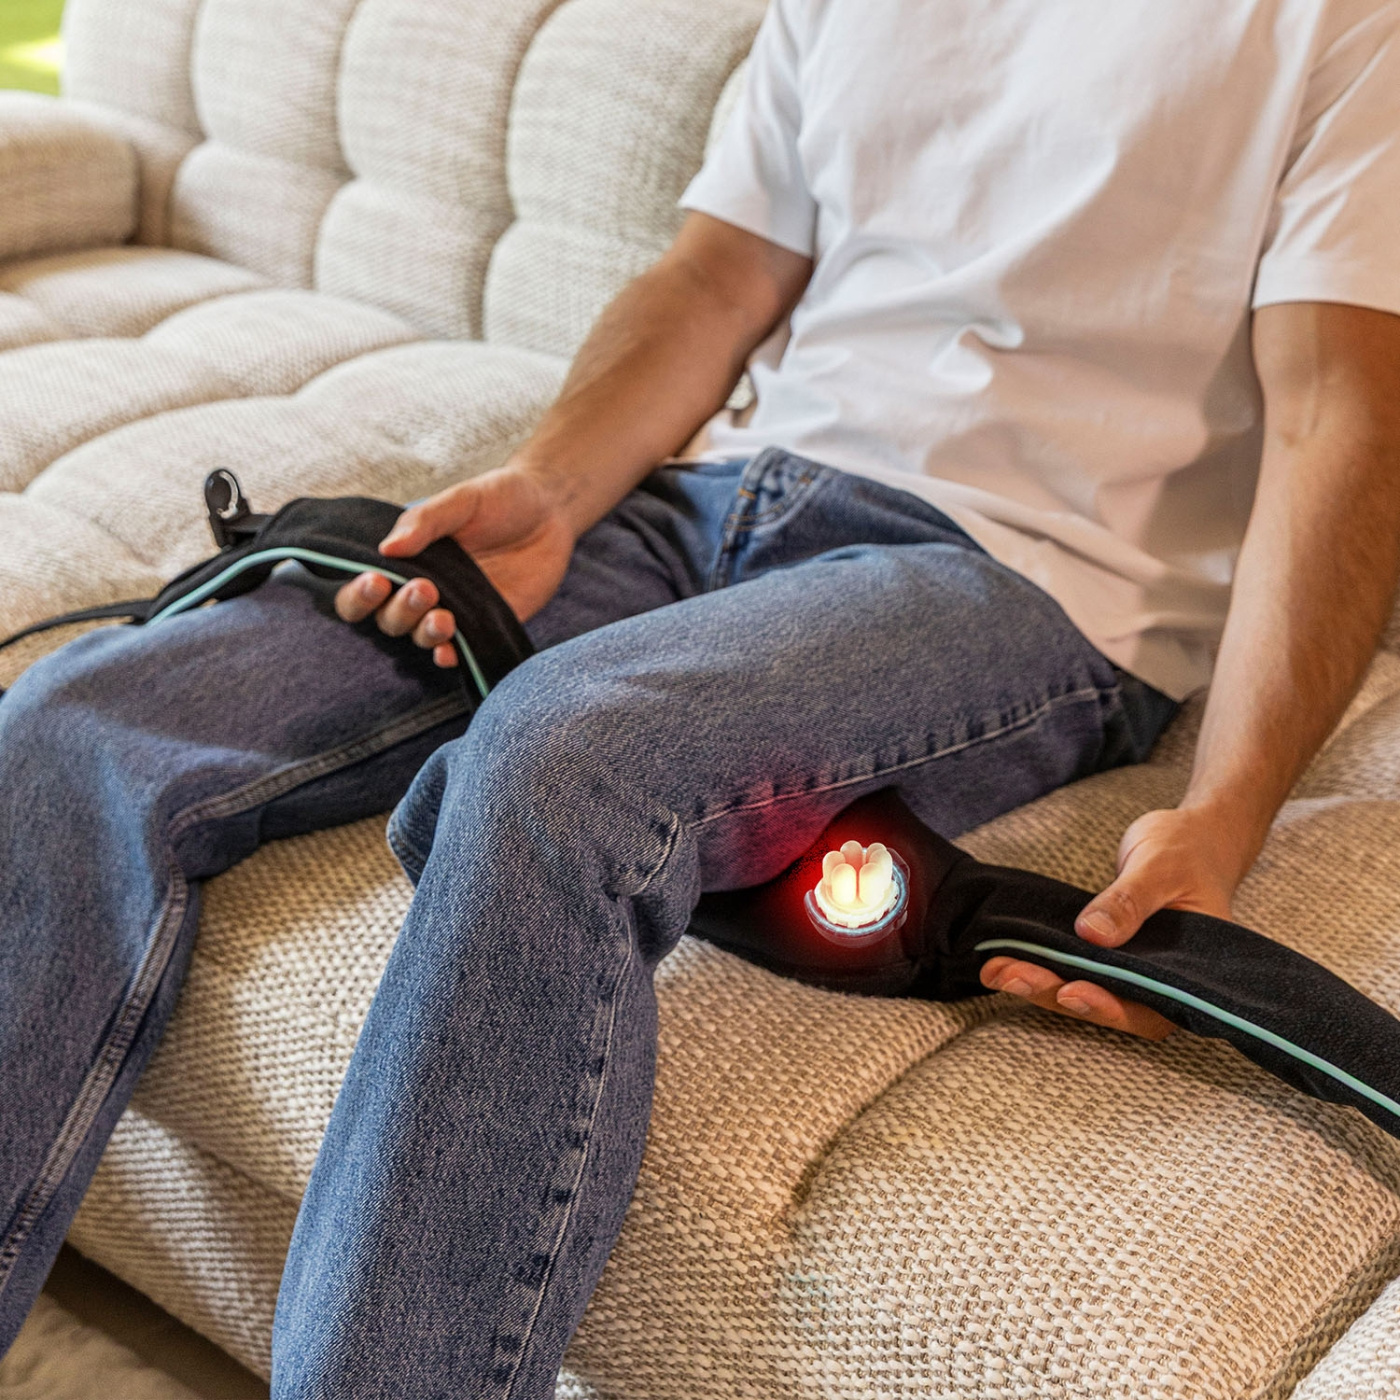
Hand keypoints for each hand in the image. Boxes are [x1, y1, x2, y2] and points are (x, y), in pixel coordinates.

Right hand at [334, 463, 575, 666]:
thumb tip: (386, 549)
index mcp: (404, 559)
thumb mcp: (463, 500)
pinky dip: (449, 656)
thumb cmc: (499, 499)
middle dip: (398, 610)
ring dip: (424, 632)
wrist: (552, 512)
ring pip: (419, 636)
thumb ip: (425, 521)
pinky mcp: (483, 627)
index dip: (358, 594)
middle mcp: (421, 590)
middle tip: (425, 589)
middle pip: (387, 618)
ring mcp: (452, 611)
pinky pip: (458, 651)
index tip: (376, 581)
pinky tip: (449, 652)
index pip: (363, 588)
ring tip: (444, 617)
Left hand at [979, 805, 1247, 1040]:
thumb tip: (1092, 934)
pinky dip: (1045, 965)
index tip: (1070, 993)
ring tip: (995, 970)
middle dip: (1056, 994)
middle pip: (1111, 1005)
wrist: (1195, 837)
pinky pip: (1078, 967)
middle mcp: (1164, 981)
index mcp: (1194, 973)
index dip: (1110, 1008)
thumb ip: (1130, 901)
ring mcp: (1135, 969)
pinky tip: (1007, 960)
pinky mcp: (1111, 955)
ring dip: (1041, 984)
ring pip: (1088, 989)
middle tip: (1010, 977)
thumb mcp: (1160, 866)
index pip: (1151, 1009)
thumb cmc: (1187, 850)